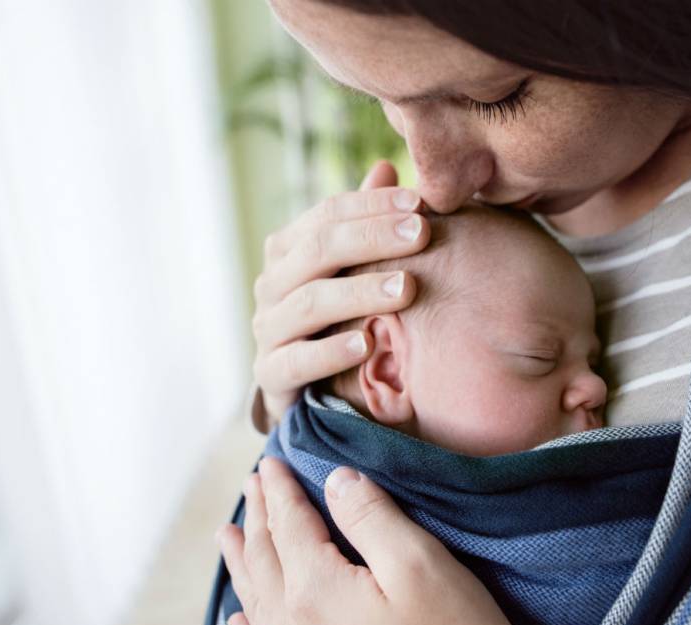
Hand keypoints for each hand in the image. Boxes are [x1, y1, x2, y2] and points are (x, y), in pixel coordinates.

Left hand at [217, 457, 530, 624]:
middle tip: (252, 484)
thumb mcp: (420, 564)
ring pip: (255, 603)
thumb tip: (336, 480)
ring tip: (228, 537)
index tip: (271, 462)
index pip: (289, 524)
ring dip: (241, 563)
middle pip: (265, 559)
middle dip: (258, 516)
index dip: (281, 490)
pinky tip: (239, 624)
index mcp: (318, 590)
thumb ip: (372, 517)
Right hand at [252, 161, 429, 426]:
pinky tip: (367, 345)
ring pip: (310, 303)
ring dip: (360, 293)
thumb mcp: (353, 269)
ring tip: (407, 289)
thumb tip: (384, 167)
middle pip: (318, 250)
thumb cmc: (340, 318)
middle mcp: (272, 284)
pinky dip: (331, 352)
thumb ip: (366, 224)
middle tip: (422, 234)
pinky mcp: (270, 376)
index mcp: (289, 250)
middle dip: (373, 238)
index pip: (328, 214)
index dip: (373, 205)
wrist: (308, 391)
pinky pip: (297, 361)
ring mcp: (268, 330)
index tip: (421, 203)